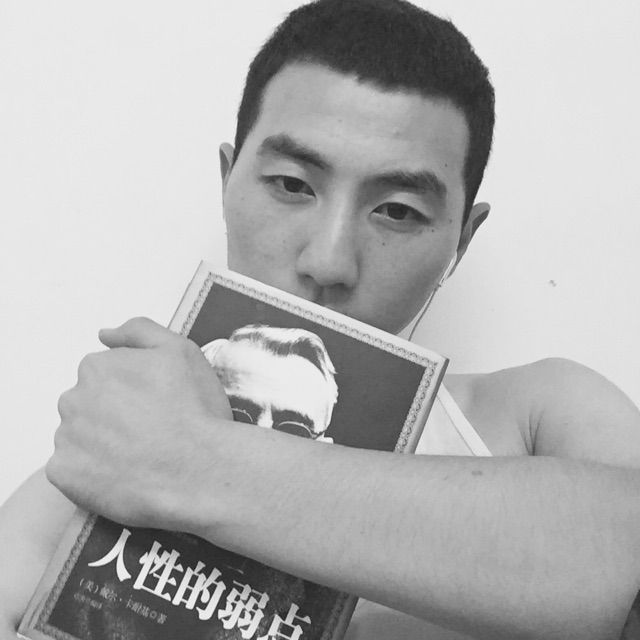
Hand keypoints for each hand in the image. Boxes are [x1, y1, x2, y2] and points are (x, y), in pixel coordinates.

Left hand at [46, 317, 231, 529]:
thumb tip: (106, 334)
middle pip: (89, 405)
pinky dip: (93, 474)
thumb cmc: (194, 411)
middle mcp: (73, 398)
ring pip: (81, 438)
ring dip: (103, 444)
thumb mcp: (181, 350)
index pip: (106, 376)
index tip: (156, 405)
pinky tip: (125, 475)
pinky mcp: (64, 473)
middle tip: (150, 432)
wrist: (199, 469)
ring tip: (141, 456)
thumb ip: (140, 331)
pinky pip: (73, 471)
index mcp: (98, 367)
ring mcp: (66, 437)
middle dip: (114, 416)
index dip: (134, 392)